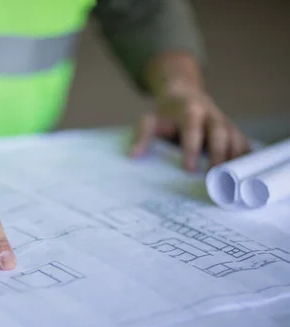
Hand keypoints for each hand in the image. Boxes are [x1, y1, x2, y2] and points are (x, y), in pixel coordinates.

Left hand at [130, 86, 250, 170]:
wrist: (183, 95)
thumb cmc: (165, 113)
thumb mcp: (149, 120)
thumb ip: (142, 136)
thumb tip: (133, 156)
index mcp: (190, 110)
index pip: (192, 129)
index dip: (191, 149)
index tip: (189, 169)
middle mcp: (211, 115)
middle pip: (219, 132)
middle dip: (218, 154)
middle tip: (214, 176)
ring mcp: (225, 122)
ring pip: (235, 137)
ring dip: (234, 158)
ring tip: (231, 180)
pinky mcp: (233, 130)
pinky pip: (243, 143)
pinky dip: (245, 158)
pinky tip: (244, 175)